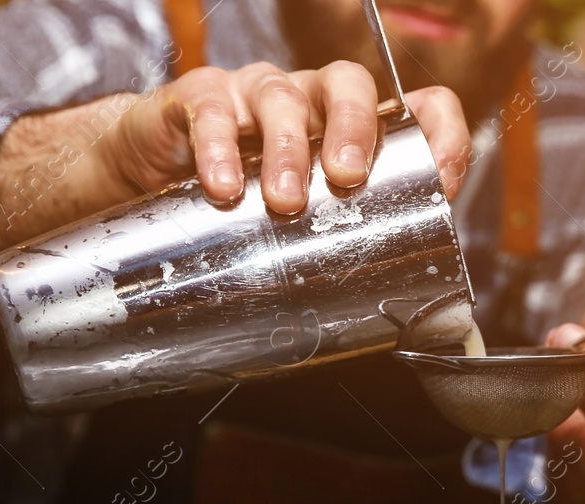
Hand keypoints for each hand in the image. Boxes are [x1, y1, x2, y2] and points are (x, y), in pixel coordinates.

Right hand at [0, 63, 469, 250]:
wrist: (145, 193)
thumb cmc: (239, 217)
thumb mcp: (302, 243)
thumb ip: (351, 273)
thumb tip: (411, 337)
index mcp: (353, 132)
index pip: (416, 107)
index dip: (439, 133)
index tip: (439, 180)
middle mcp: (310, 103)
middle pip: (348, 86)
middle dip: (353, 130)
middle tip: (345, 180)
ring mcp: (255, 95)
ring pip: (282, 96)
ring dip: (285, 147)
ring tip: (282, 201)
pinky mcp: (197, 99)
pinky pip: (211, 106)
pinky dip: (217, 145)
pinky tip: (222, 186)